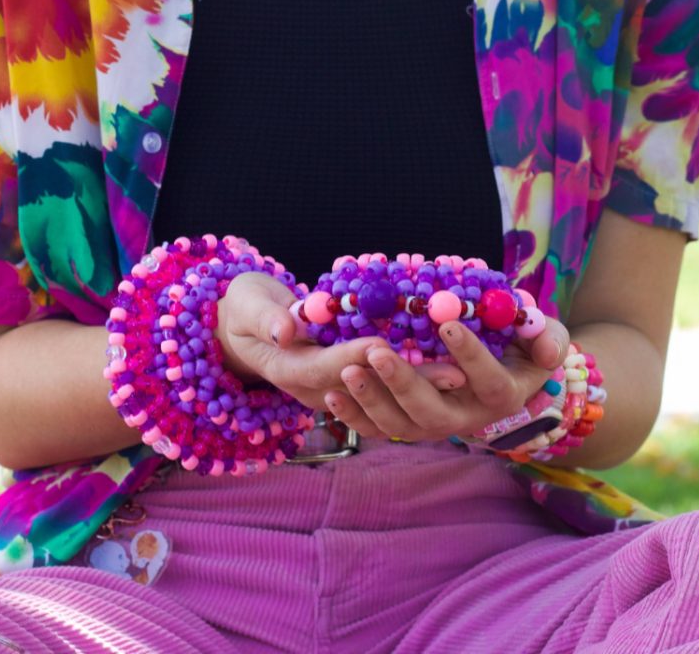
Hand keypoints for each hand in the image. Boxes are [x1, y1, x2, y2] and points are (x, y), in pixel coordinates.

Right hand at [215, 273, 467, 412]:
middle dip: (407, 380)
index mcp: (289, 368)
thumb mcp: (246, 304)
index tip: (386, 344)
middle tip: (453, 372)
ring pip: (378, 394)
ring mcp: (329, 390)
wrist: (238, 326)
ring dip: (417, 385)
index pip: (328, 368)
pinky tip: (442, 368)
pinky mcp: (343, 383)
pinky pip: (378, 389)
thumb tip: (285, 330)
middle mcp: (312, 388)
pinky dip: (408, 380)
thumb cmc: (242, 306)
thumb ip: (266, 317)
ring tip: (460, 375)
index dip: (357, 357)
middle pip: (365, 388)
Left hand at [324, 316, 570, 443]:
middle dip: (403, 383)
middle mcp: (466, 418)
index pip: (489, 381)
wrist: (503, 370)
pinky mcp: (408, 424)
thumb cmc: (523, 344)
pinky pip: (379, 429)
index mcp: (501, 394)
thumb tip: (550, 348)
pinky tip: (332, 392)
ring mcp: (434, 424)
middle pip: (433, 413)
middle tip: (377, 350)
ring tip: (347, 371)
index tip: (448, 324)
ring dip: (371, 400)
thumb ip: (549, 338)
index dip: (470, 356)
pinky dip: (354, 414)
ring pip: (401, 426)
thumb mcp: (544, 336)